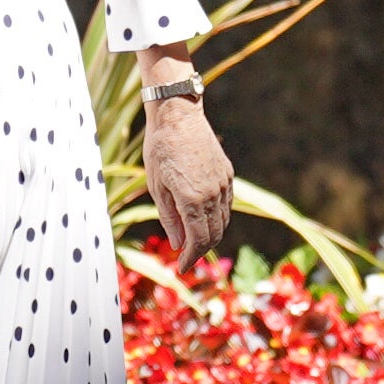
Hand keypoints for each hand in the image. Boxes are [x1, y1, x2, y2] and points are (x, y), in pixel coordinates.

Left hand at [143, 97, 234, 272]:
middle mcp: (213, 194)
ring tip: (194, 241)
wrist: (178, 115)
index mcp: (192, 200)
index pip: (198, 241)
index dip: (190, 258)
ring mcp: (223, 184)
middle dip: (201, 251)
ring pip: (223, 221)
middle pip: (214, 235)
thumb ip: (169, 218)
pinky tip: (204, 219)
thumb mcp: (156, 186)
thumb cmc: (160, 149)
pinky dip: (218, 218)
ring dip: (211, 235)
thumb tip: (177, 244)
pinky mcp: (227, 174)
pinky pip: (227, 204)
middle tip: (186, 258)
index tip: (181, 267)